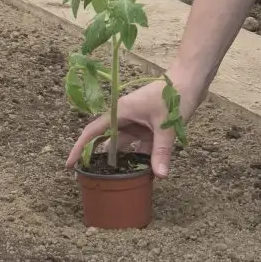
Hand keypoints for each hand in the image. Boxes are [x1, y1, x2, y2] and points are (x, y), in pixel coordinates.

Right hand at [63, 75, 189, 178]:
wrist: (190, 79)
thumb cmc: (173, 95)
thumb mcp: (166, 125)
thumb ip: (162, 151)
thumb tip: (160, 175)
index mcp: (121, 112)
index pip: (93, 131)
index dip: (80, 147)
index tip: (70, 164)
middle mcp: (125, 118)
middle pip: (107, 140)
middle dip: (100, 158)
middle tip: (93, 179)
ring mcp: (137, 122)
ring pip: (124, 145)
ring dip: (123, 160)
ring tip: (116, 182)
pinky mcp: (149, 126)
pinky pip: (140, 145)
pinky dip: (140, 157)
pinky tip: (143, 173)